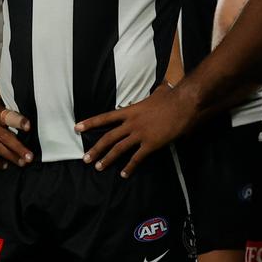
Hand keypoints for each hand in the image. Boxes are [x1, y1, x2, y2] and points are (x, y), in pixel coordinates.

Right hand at [0, 97, 31, 168]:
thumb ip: (9, 114)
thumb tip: (29, 123)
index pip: (9, 116)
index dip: (19, 121)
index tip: (28, 127)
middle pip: (5, 137)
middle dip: (19, 148)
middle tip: (30, 157)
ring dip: (11, 157)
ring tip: (22, 163)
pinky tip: (5, 165)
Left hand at [76, 83, 191, 177]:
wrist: (183, 104)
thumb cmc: (172, 97)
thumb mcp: (158, 92)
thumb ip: (154, 93)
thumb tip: (161, 87)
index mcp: (130, 110)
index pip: (105, 117)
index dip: (90, 123)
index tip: (77, 127)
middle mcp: (131, 123)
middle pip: (108, 137)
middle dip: (95, 149)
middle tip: (85, 158)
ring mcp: (140, 134)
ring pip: (118, 149)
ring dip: (107, 159)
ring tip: (98, 167)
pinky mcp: (151, 144)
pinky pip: (137, 158)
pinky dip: (129, 167)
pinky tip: (123, 174)